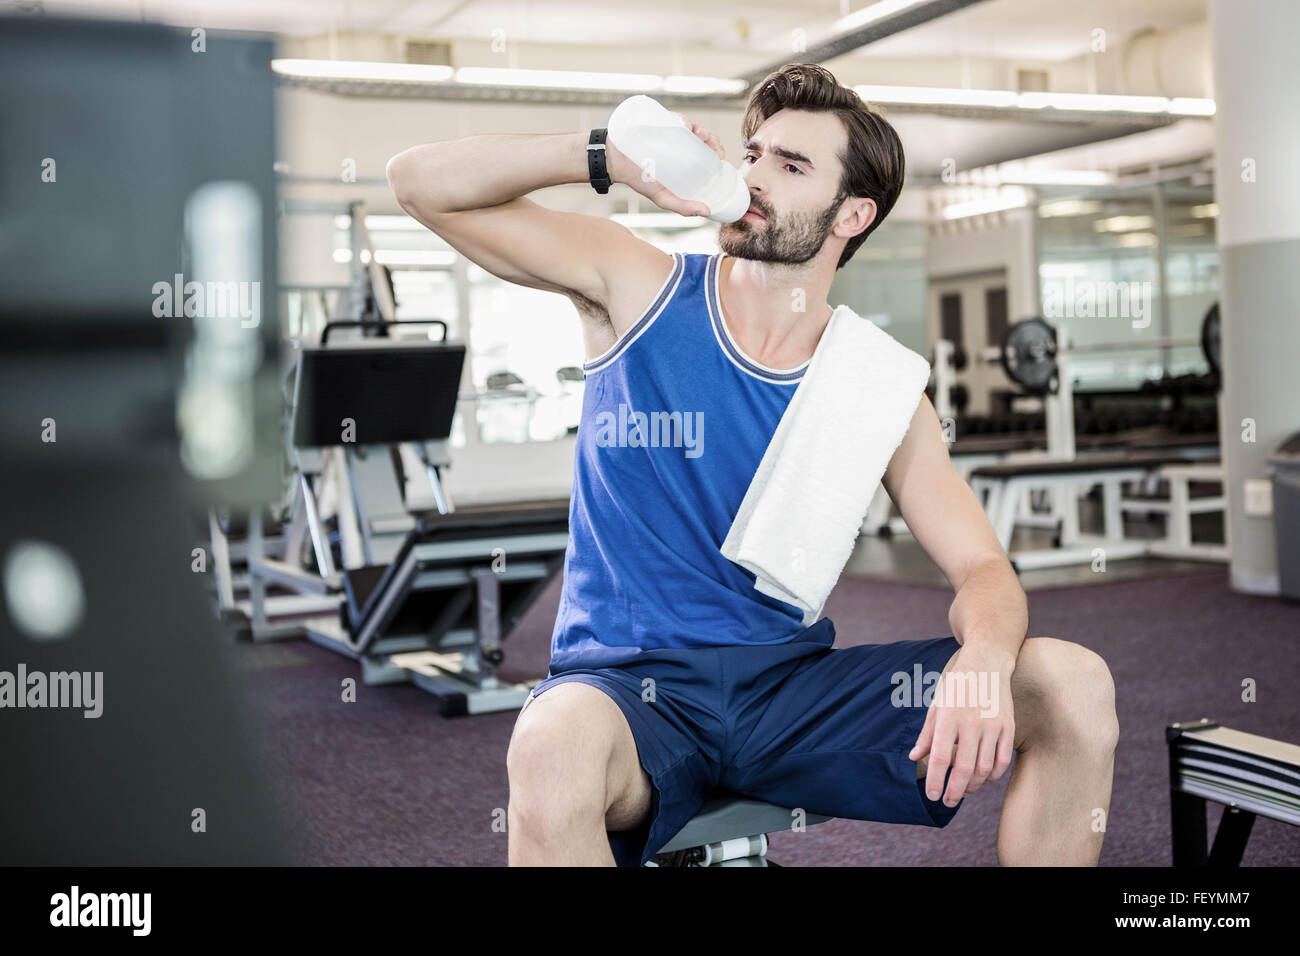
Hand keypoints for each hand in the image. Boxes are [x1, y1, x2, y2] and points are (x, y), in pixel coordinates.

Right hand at [605, 116, 728, 218]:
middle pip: (700, 135)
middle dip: (711, 137)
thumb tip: (707, 212)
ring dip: (698, 127)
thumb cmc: (639, 179)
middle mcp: (678, 142)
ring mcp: (668, 130)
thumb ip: (684, 207)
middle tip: (714, 146)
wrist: (615, 162)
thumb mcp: (663, 198)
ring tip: (699, 134)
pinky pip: (671, 117)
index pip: (704, 150)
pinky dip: (680, 119)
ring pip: (689, 125)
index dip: (715, 149)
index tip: (721, 155)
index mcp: (682, 158)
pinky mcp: (657, 120)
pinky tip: (684, 126)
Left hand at [908, 645, 1015, 806]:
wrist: (987, 663)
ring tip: (962, 790)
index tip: (932, 795)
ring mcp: (993, 726)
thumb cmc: (956, 685)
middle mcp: (972, 723)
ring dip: (973, 785)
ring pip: (985, 769)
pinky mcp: (1009, 728)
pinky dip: (993, 775)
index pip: (941, 757)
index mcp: (949, 717)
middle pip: (965, 769)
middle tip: (947, 802)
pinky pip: (1002, 761)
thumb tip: (915, 758)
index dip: (936, 780)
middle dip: (954, 791)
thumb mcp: (937, 705)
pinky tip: (983, 779)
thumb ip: (926, 734)